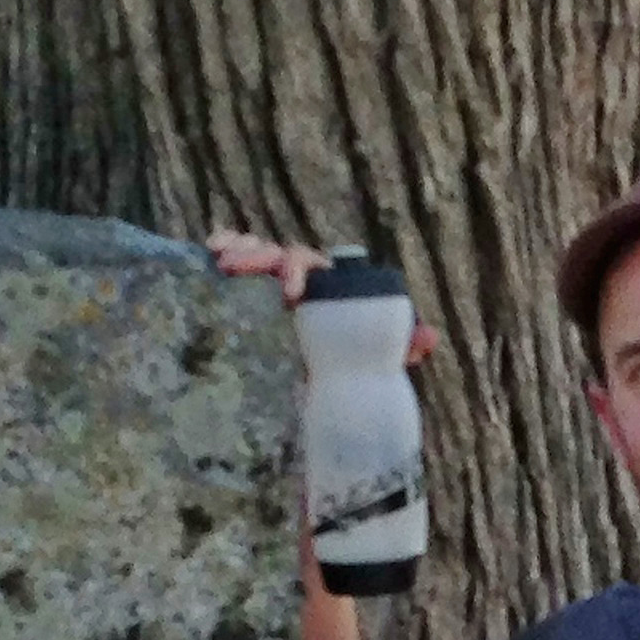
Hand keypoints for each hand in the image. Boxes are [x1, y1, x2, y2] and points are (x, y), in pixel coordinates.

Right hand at [209, 228, 438, 366]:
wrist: (326, 391)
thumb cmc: (350, 367)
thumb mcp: (374, 358)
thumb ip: (400, 345)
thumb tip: (430, 339)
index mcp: (328, 287)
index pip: (312, 264)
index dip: (298, 268)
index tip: (289, 292)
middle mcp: (300, 279)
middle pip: (278, 255)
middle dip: (258, 256)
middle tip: (235, 267)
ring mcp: (273, 286)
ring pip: (256, 254)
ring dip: (239, 250)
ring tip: (221, 257)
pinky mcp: (250, 297)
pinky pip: (237, 265)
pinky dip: (225, 249)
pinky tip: (209, 249)